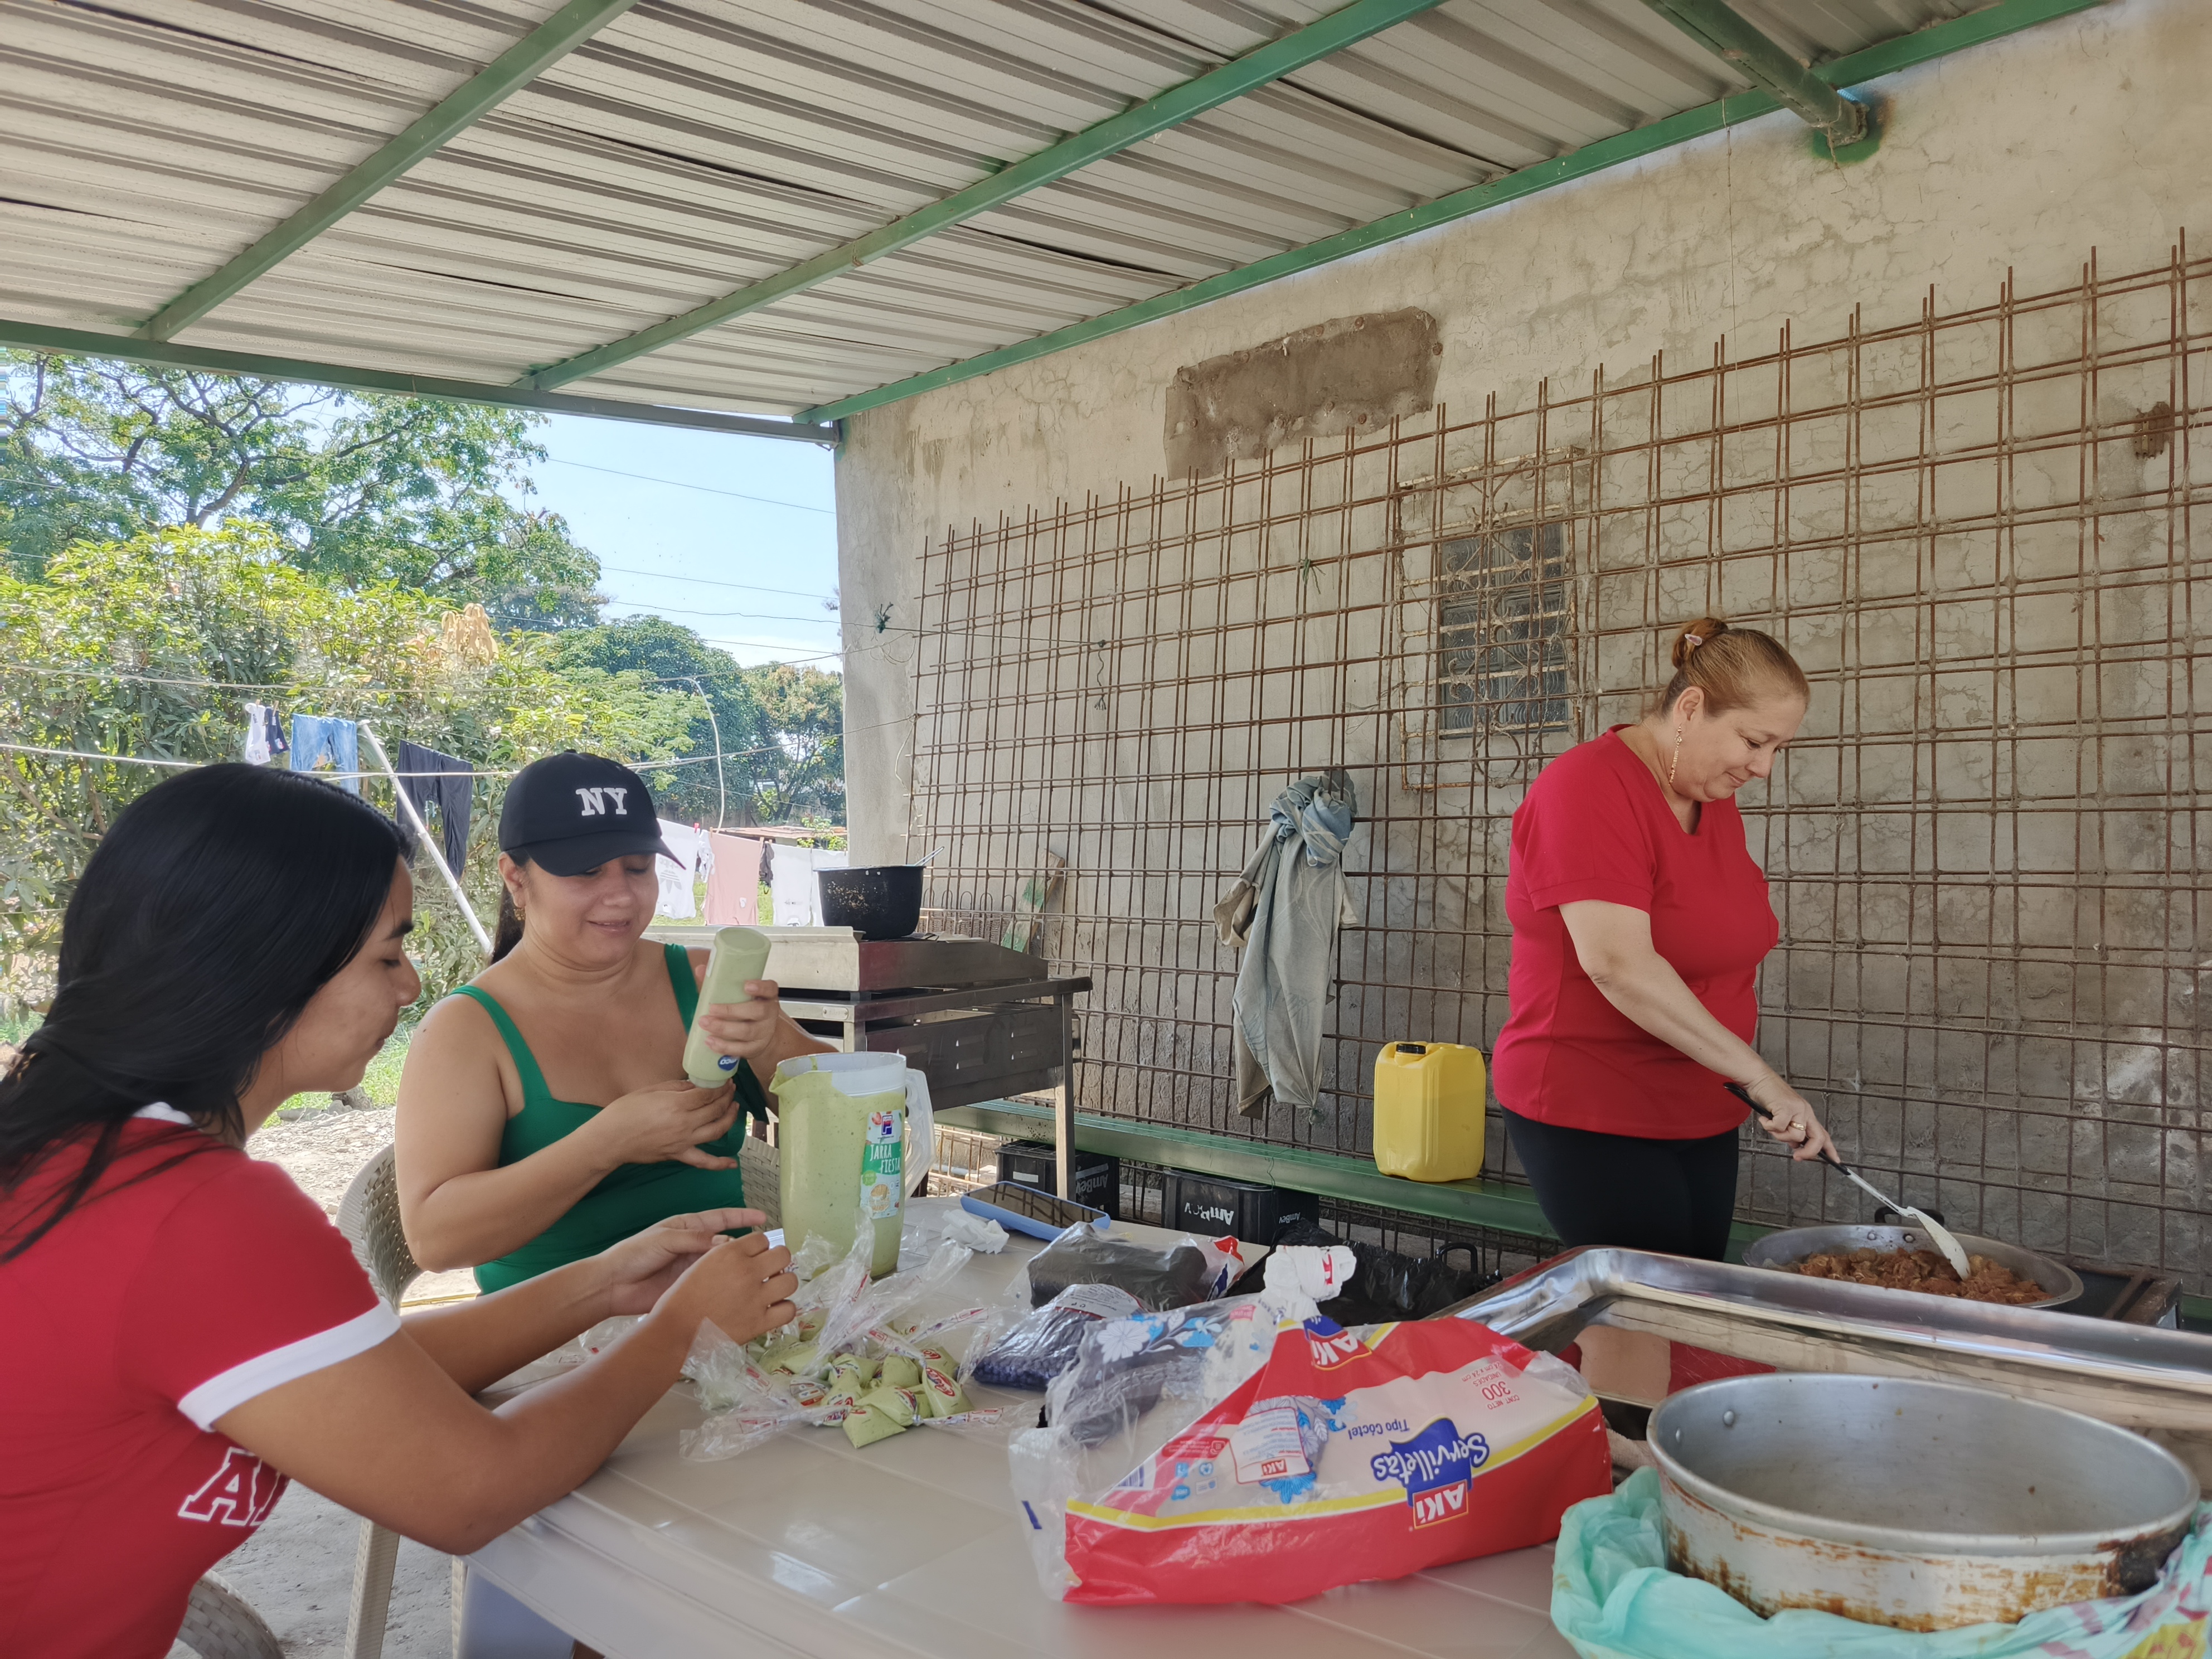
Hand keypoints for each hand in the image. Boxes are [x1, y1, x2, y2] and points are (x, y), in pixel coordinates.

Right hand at [590, 1079, 739, 1169]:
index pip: (708, 1094)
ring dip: (730, 1119)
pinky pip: (703, 1162)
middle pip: (715, 1110)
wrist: (610, 1140)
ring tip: (735, 1109)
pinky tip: (732, 1163)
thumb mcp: (650, 1091)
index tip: (725, 1081)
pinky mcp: (679, 1155)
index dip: (720, 1087)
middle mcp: (684, 1124)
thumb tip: (695, 1085)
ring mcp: (683, 1142)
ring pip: (717, 1131)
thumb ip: (677, 1087)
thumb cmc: (625, 1111)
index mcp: (677, 1105)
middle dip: (727, 1098)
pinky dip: (719, 1164)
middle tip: (731, 1090)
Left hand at [594, 1208, 770, 1315]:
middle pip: (726, 1242)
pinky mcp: (690, 1287)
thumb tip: (727, 1242)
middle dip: (746, 1243)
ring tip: (757, 1268)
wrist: (613, 1285)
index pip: (721, 1218)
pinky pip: (712, 1282)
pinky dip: (725, 1283)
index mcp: (687, 1227)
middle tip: (766, 1249)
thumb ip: (695, 1239)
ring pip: (722, 1264)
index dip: (742, 1217)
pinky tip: (739, 1287)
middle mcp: (694, 1246)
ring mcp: (693, 1267)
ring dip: (738, 1265)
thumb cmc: (635, 1253)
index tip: (763, 1217)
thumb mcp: (665, 1238)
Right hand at [648, 1230, 796, 1347]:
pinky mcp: (760, 1322)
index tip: (753, 1259)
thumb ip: (726, 1257)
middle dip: (777, 1262)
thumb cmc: (679, 1298)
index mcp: (730, 1253)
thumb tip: (745, 1256)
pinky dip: (783, 1309)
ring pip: (791, 1280)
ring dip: (783, 1284)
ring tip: (772, 1291)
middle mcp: (747, 1271)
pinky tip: (773, 1311)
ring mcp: (756, 1297)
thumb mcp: (701, 1264)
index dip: (759, 1249)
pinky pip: (788, 1309)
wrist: (674, 1331)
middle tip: (767, 1273)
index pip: (762, 1239)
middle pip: (783, 1254)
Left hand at [692, 980, 787, 1068]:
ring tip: (705, 1024)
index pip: (770, 989)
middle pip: (757, 1011)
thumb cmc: (747, 1010)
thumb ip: (721, 983)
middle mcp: (769, 1014)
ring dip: (724, 1028)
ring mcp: (764, 1032)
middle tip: (711, 1009)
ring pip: (747, 1031)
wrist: (763, 1036)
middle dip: (732, 1011)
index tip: (747, 985)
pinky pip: (741, 1049)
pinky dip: (724, 1046)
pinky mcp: (755, 1048)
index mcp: (767, 997)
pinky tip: (710, 1041)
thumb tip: (701, 970)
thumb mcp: (740, 996)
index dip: (760, 987)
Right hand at [1743, 1074, 1836, 1163]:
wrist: (1758, 1078)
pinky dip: (1768, 1126)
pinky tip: (1765, 1118)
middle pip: (1817, 1138)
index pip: (1823, 1134)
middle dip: (1809, 1152)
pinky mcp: (1786, 1107)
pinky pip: (1778, 1127)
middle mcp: (1805, 1111)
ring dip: (1779, 1135)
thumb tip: (1794, 1145)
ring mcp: (1797, 1108)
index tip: (1835, 1160)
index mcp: (1806, 1113)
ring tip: (1771, 1124)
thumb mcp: (1783, 1115)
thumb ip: (1790, 1130)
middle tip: (1797, 1156)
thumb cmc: (1768, 1095)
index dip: (1830, 1149)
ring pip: (1795, 1136)